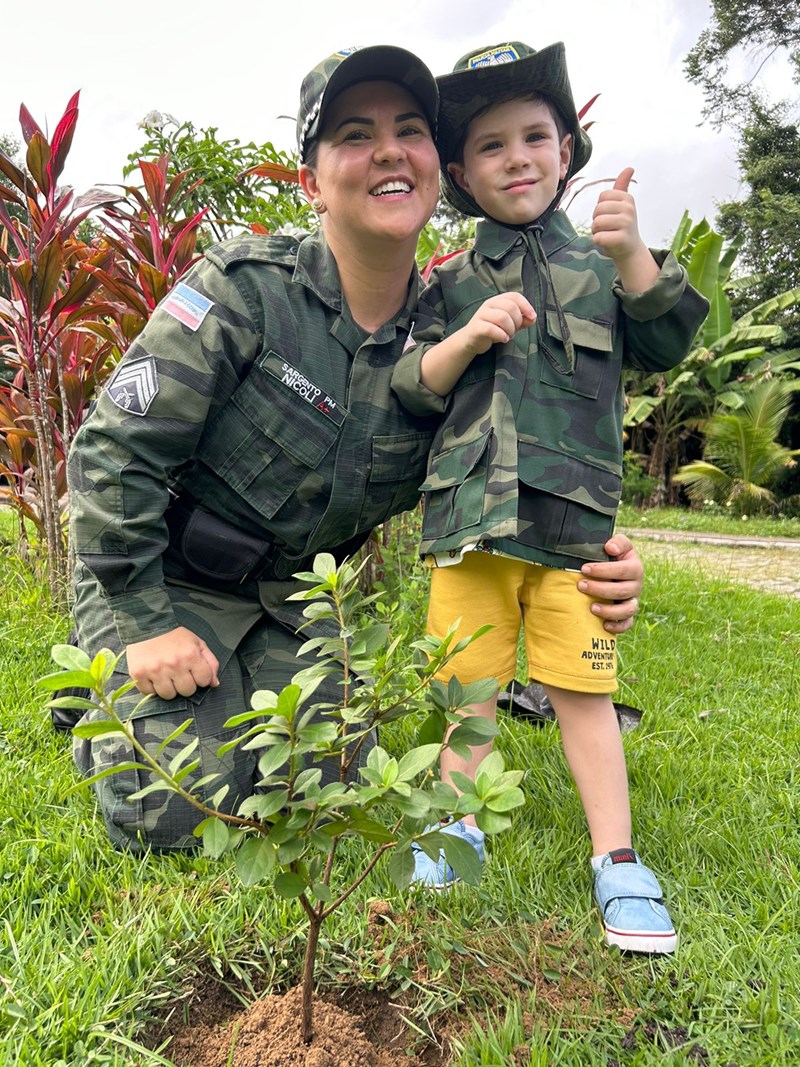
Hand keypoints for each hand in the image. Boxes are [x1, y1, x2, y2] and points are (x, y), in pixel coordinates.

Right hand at [126, 626, 219, 699]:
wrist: (145, 627)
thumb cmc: (174, 637)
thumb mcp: (197, 643)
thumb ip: (210, 662)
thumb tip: (214, 683)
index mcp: (190, 655)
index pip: (205, 680)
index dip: (201, 677)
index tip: (194, 672)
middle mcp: (174, 664)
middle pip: (187, 691)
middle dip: (185, 684)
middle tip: (179, 673)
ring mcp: (155, 670)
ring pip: (169, 695)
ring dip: (169, 688)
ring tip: (166, 675)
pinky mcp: (139, 675)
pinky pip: (150, 693)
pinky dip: (152, 688)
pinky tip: (153, 676)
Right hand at [458, 292, 535, 358]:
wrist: (471, 340)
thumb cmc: (492, 330)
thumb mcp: (510, 324)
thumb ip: (522, 321)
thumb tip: (533, 318)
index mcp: (498, 300)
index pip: (515, 296)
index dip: (526, 306)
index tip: (532, 317)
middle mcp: (489, 304)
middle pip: (511, 307)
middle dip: (517, 321)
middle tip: (515, 331)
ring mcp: (481, 315)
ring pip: (502, 317)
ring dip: (510, 329)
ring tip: (508, 336)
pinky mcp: (476, 327)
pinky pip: (491, 329)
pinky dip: (501, 335)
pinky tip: (503, 339)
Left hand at [577, 533, 643, 634]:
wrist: (614, 570)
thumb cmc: (612, 557)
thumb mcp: (616, 545)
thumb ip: (617, 542)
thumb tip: (610, 548)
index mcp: (635, 567)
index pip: (623, 570)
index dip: (604, 570)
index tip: (584, 569)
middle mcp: (636, 585)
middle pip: (622, 591)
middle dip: (600, 589)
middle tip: (580, 586)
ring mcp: (633, 601)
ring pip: (627, 610)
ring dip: (609, 610)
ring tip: (591, 608)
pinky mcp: (628, 614)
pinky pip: (627, 624)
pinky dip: (617, 626)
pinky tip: (604, 625)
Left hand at [591, 168, 658, 291]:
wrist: (630, 250)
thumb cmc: (622, 226)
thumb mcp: (622, 205)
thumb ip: (622, 187)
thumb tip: (630, 168)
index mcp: (627, 198)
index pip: (602, 197)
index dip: (601, 208)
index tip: (610, 215)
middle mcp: (629, 209)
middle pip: (598, 210)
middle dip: (597, 220)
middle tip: (608, 228)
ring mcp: (627, 224)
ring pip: (597, 223)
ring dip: (597, 231)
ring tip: (607, 234)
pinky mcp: (622, 239)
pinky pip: (598, 237)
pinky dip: (598, 241)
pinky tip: (608, 243)